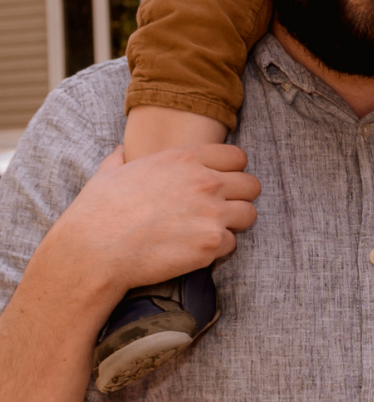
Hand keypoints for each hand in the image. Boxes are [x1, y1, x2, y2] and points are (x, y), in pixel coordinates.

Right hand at [48, 145, 260, 321]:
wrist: (94, 250)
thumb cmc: (98, 211)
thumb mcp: (110, 171)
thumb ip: (124, 158)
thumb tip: (122, 151)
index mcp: (184, 158)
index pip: (237, 156)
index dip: (232, 171)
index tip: (222, 183)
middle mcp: (204, 181)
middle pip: (251, 185)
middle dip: (239, 197)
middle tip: (221, 210)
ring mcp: (211, 212)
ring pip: (249, 214)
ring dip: (234, 223)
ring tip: (210, 230)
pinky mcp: (211, 243)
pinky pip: (232, 244)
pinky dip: (218, 249)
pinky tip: (195, 250)